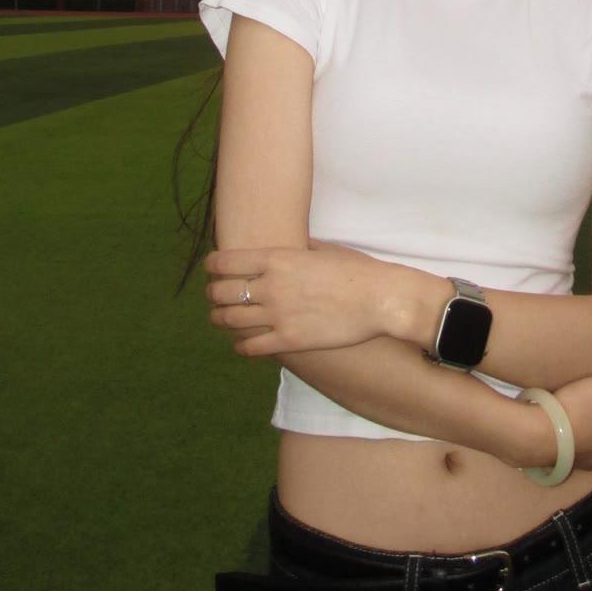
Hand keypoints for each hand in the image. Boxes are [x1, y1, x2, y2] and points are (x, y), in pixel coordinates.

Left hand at [202, 241, 409, 356]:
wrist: (380, 299)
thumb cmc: (357, 271)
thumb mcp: (324, 249)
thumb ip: (300, 248)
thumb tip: (292, 244)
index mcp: (278, 259)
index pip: (225, 262)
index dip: (212, 266)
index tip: (211, 269)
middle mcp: (271, 286)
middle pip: (221, 292)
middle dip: (213, 294)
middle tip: (214, 296)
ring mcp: (278, 315)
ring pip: (229, 320)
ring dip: (220, 319)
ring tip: (220, 319)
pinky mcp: (288, 341)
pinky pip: (250, 346)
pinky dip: (240, 345)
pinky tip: (242, 343)